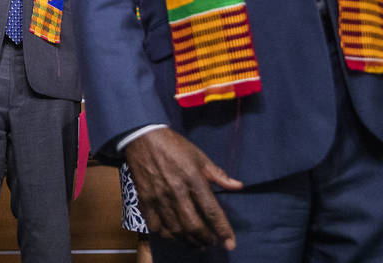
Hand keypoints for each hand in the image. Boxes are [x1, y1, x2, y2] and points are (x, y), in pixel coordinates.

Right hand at [124, 128, 241, 248]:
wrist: (144, 137)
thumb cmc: (175, 146)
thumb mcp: (199, 156)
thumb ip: (218, 175)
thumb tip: (238, 186)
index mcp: (193, 178)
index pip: (211, 210)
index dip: (223, 230)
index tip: (230, 244)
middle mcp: (176, 190)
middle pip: (193, 226)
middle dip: (205, 239)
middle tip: (211, 242)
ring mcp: (159, 197)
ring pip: (175, 230)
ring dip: (188, 241)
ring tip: (196, 244)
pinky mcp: (145, 199)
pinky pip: (155, 226)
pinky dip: (166, 235)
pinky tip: (174, 234)